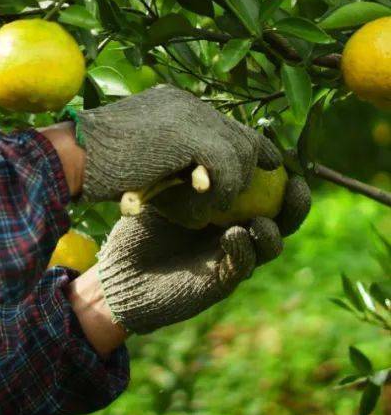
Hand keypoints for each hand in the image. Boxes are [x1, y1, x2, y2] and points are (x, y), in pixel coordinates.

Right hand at [70, 85, 280, 227]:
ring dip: (230, 184)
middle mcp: (186, 102)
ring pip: (239, 150)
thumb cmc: (92, 163)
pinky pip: (226, 166)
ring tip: (209, 206)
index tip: (264, 165)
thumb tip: (196, 174)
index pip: (223, 121)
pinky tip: (204, 206)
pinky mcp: (190, 136)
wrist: (74, 156)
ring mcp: (189, 115)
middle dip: (245, 168)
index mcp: (172, 101)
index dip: (246, 145)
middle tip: (232, 197)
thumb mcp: (139, 152)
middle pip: (239, 133)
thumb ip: (168, 154)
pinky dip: (221, 190)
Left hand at [96, 173, 310, 334]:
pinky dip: (243, 250)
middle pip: (282, 219)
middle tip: (296, 186)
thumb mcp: (163, 192)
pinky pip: (242, 265)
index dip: (280, 176)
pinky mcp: (220, 283)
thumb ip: (190, 171)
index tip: (279, 155)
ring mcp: (231, 258)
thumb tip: (210, 131)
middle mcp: (237, 232)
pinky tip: (233, 236)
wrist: (119, 272)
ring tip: (260, 221)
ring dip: (272, 232)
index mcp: (229, 210)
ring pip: (269, 246)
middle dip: (295, 204)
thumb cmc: (138, 227)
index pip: (267, 192)